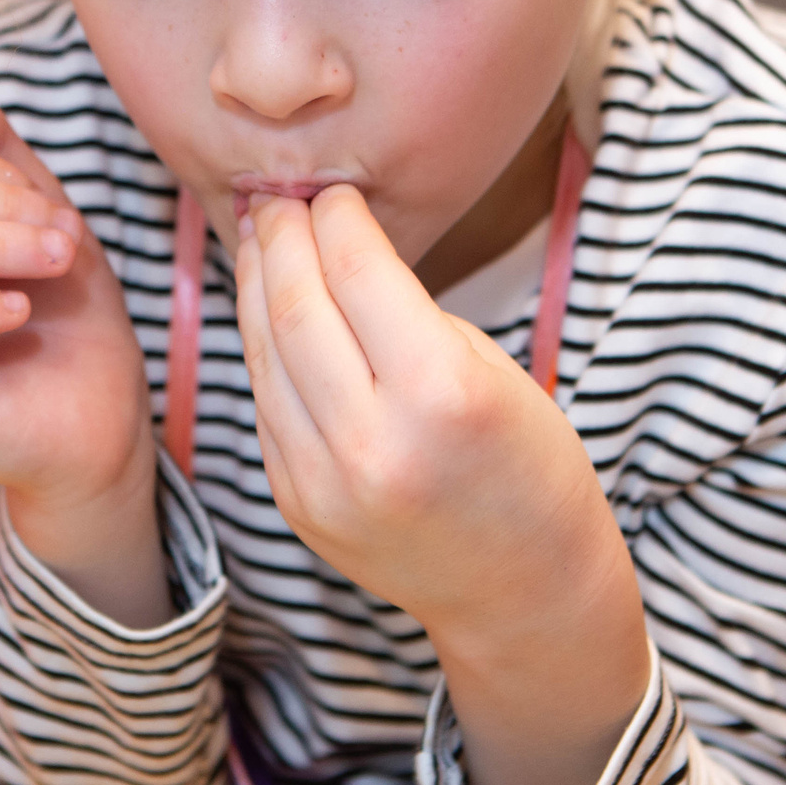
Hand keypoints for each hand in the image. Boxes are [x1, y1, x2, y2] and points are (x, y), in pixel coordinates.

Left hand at [235, 188, 648, 784]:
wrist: (524, 593)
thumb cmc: (529, 467)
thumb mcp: (491, 370)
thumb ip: (405, 314)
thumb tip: (333, 249)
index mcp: (441, 394)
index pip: (357, 273)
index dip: (336, 219)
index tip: (333, 191)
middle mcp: (373, 441)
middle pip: (296, 309)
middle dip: (283, 241)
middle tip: (280, 199)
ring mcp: (324, 482)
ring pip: (264, 355)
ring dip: (256, 287)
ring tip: (262, 241)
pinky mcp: (297, 504)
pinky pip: (267, 404)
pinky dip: (261, 347)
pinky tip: (267, 310)